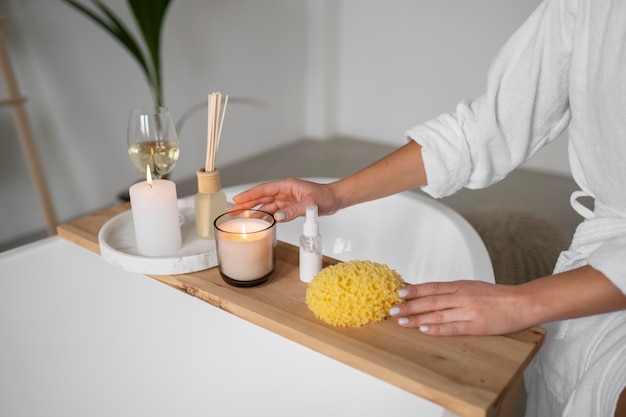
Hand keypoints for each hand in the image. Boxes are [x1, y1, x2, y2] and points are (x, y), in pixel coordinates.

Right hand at [229, 177, 340, 221]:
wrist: (335, 200)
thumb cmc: (325, 197)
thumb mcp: (310, 204)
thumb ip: (293, 211)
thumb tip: (277, 217)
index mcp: (286, 185)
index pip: (264, 190)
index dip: (249, 195)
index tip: (237, 199)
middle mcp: (284, 191)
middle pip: (261, 197)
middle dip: (246, 203)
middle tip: (232, 210)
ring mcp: (285, 199)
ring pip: (265, 205)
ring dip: (253, 211)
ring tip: (239, 217)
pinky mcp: (289, 207)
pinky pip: (273, 212)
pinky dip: (265, 216)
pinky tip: (257, 221)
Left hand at [389, 280, 530, 335]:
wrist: (522, 302)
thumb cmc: (498, 296)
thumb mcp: (473, 287)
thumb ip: (453, 291)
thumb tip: (431, 294)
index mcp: (460, 286)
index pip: (431, 287)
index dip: (413, 290)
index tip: (398, 293)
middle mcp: (461, 296)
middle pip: (430, 300)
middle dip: (409, 306)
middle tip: (392, 310)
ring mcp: (468, 311)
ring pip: (437, 314)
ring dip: (417, 318)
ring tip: (402, 322)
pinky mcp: (476, 326)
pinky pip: (453, 327)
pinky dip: (437, 328)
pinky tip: (424, 329)